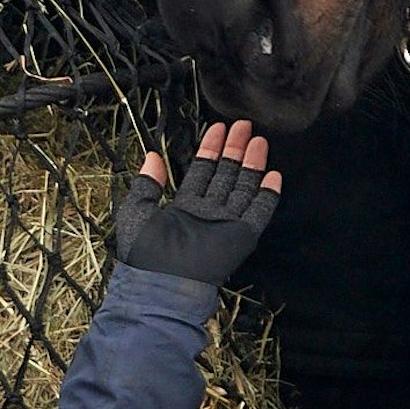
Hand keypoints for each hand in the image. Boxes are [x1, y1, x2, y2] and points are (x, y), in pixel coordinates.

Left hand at [113, 120, 282, 284]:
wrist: (161, 283)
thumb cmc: (144, 253)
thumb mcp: (136, 210)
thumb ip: (146, 183)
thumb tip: (152, 156)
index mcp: (184, 207)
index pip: (202, 171)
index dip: (210, 149)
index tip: (219, 128)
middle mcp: (208, 213)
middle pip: (225, 174)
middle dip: (234, 149)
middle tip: (244, 125)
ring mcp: (226, 224)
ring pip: (243, 187)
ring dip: (252, 164)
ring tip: (259, 141)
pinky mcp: (241, 236)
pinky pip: (258, 212)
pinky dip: (267, 195)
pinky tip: (273, 176)